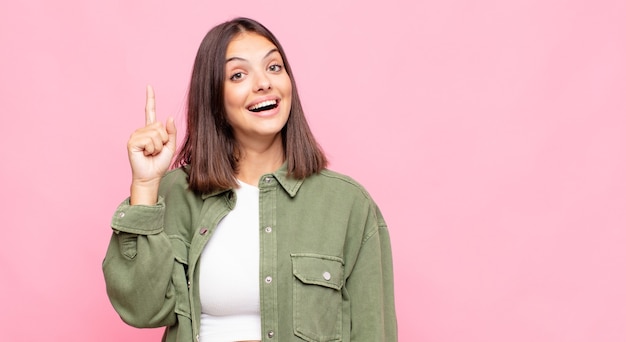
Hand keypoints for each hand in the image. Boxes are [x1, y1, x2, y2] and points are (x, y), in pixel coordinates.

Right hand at [127, 85, 176, 203]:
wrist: (151, 177)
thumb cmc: (159, 163)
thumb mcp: (170, 146)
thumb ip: (171, 132)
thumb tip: (169, 117)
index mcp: (150, 130)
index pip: (150, 111)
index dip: (150, 99)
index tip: (149, 86)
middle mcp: (141, 131)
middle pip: (159, 126)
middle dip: (163, 140)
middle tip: (156, 151)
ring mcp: (135, 136)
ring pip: (156, 133)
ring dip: (158, 146)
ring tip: (151, 153)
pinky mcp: (132, 142)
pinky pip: (149, 140)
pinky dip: (152, 149)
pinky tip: (146, 154)